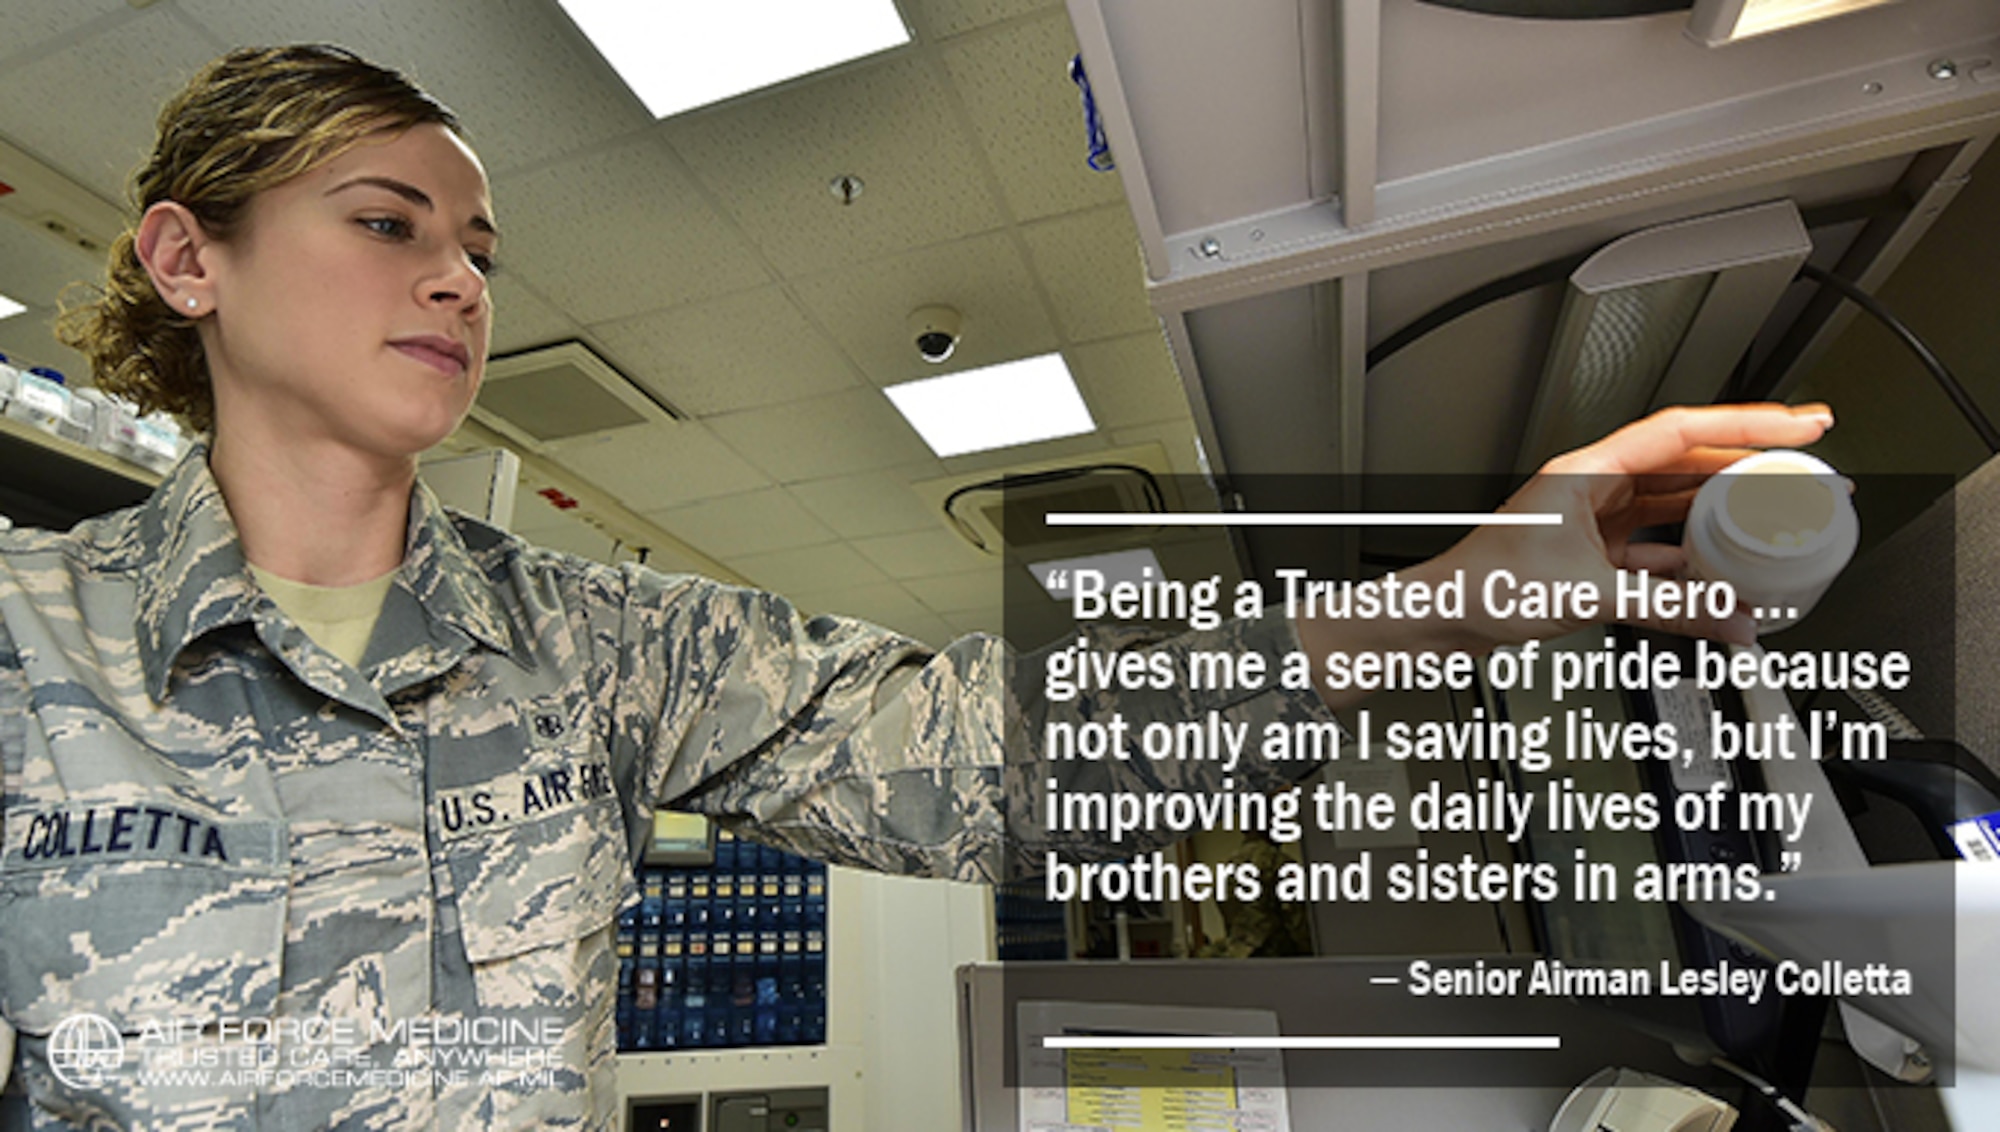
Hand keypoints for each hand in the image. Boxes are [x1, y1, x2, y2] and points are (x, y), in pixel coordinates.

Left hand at [1292, 403, 1836, 707]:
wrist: (1438, 621)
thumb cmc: (1481, 589)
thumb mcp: (1589, 595)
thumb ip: (1669, 610)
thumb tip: (1730, 619)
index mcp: (1587, 471)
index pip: (1682, 431)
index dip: (1748, 426)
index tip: (1800, 426)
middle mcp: (1593, 488)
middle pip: (1687, 465)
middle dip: (1748, 468)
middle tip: (1805, 471)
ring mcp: (1593, 521)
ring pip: (1674, 507)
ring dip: (1723, 517)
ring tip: (1773, 520)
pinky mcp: (1591, 556)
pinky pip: (1656, 549)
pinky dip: (1690, 562)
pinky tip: (1718, 578)